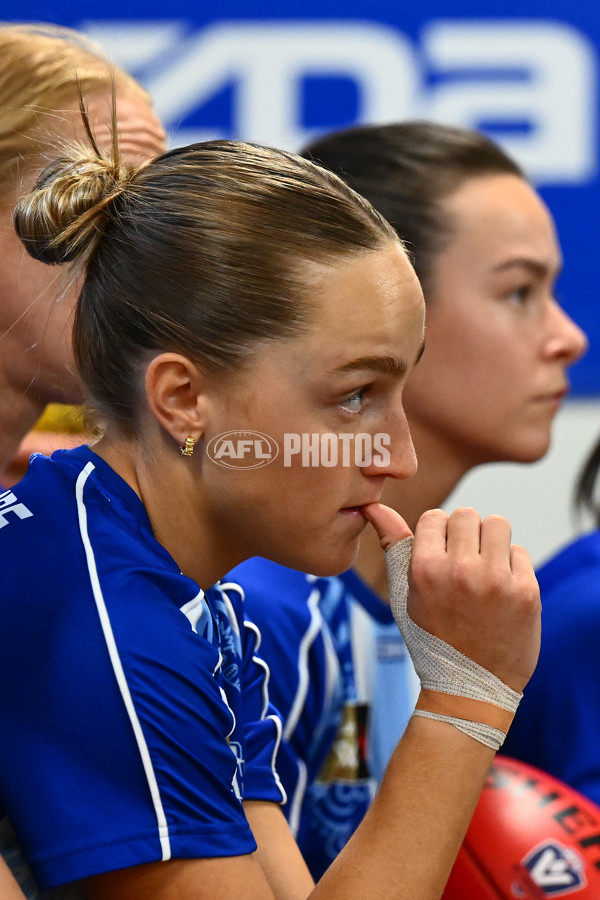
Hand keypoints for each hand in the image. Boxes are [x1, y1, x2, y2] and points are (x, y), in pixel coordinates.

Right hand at [363, 504, 539, 694]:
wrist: (469, 689)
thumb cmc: (431, 638)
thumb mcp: (404, 594)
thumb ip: (393, 544)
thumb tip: (374, 505)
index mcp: (424, 569)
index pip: (435, 517)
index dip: (437, 535)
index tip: (439, 559)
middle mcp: (460, 570)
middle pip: (467, 514)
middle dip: (465, 534)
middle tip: (464, 562)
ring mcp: (495, 580)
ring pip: (497, 524)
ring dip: (491, 542)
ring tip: (484, 569)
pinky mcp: (526, 591)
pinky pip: (519, 552)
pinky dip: (511, 566)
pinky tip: (501, 591)